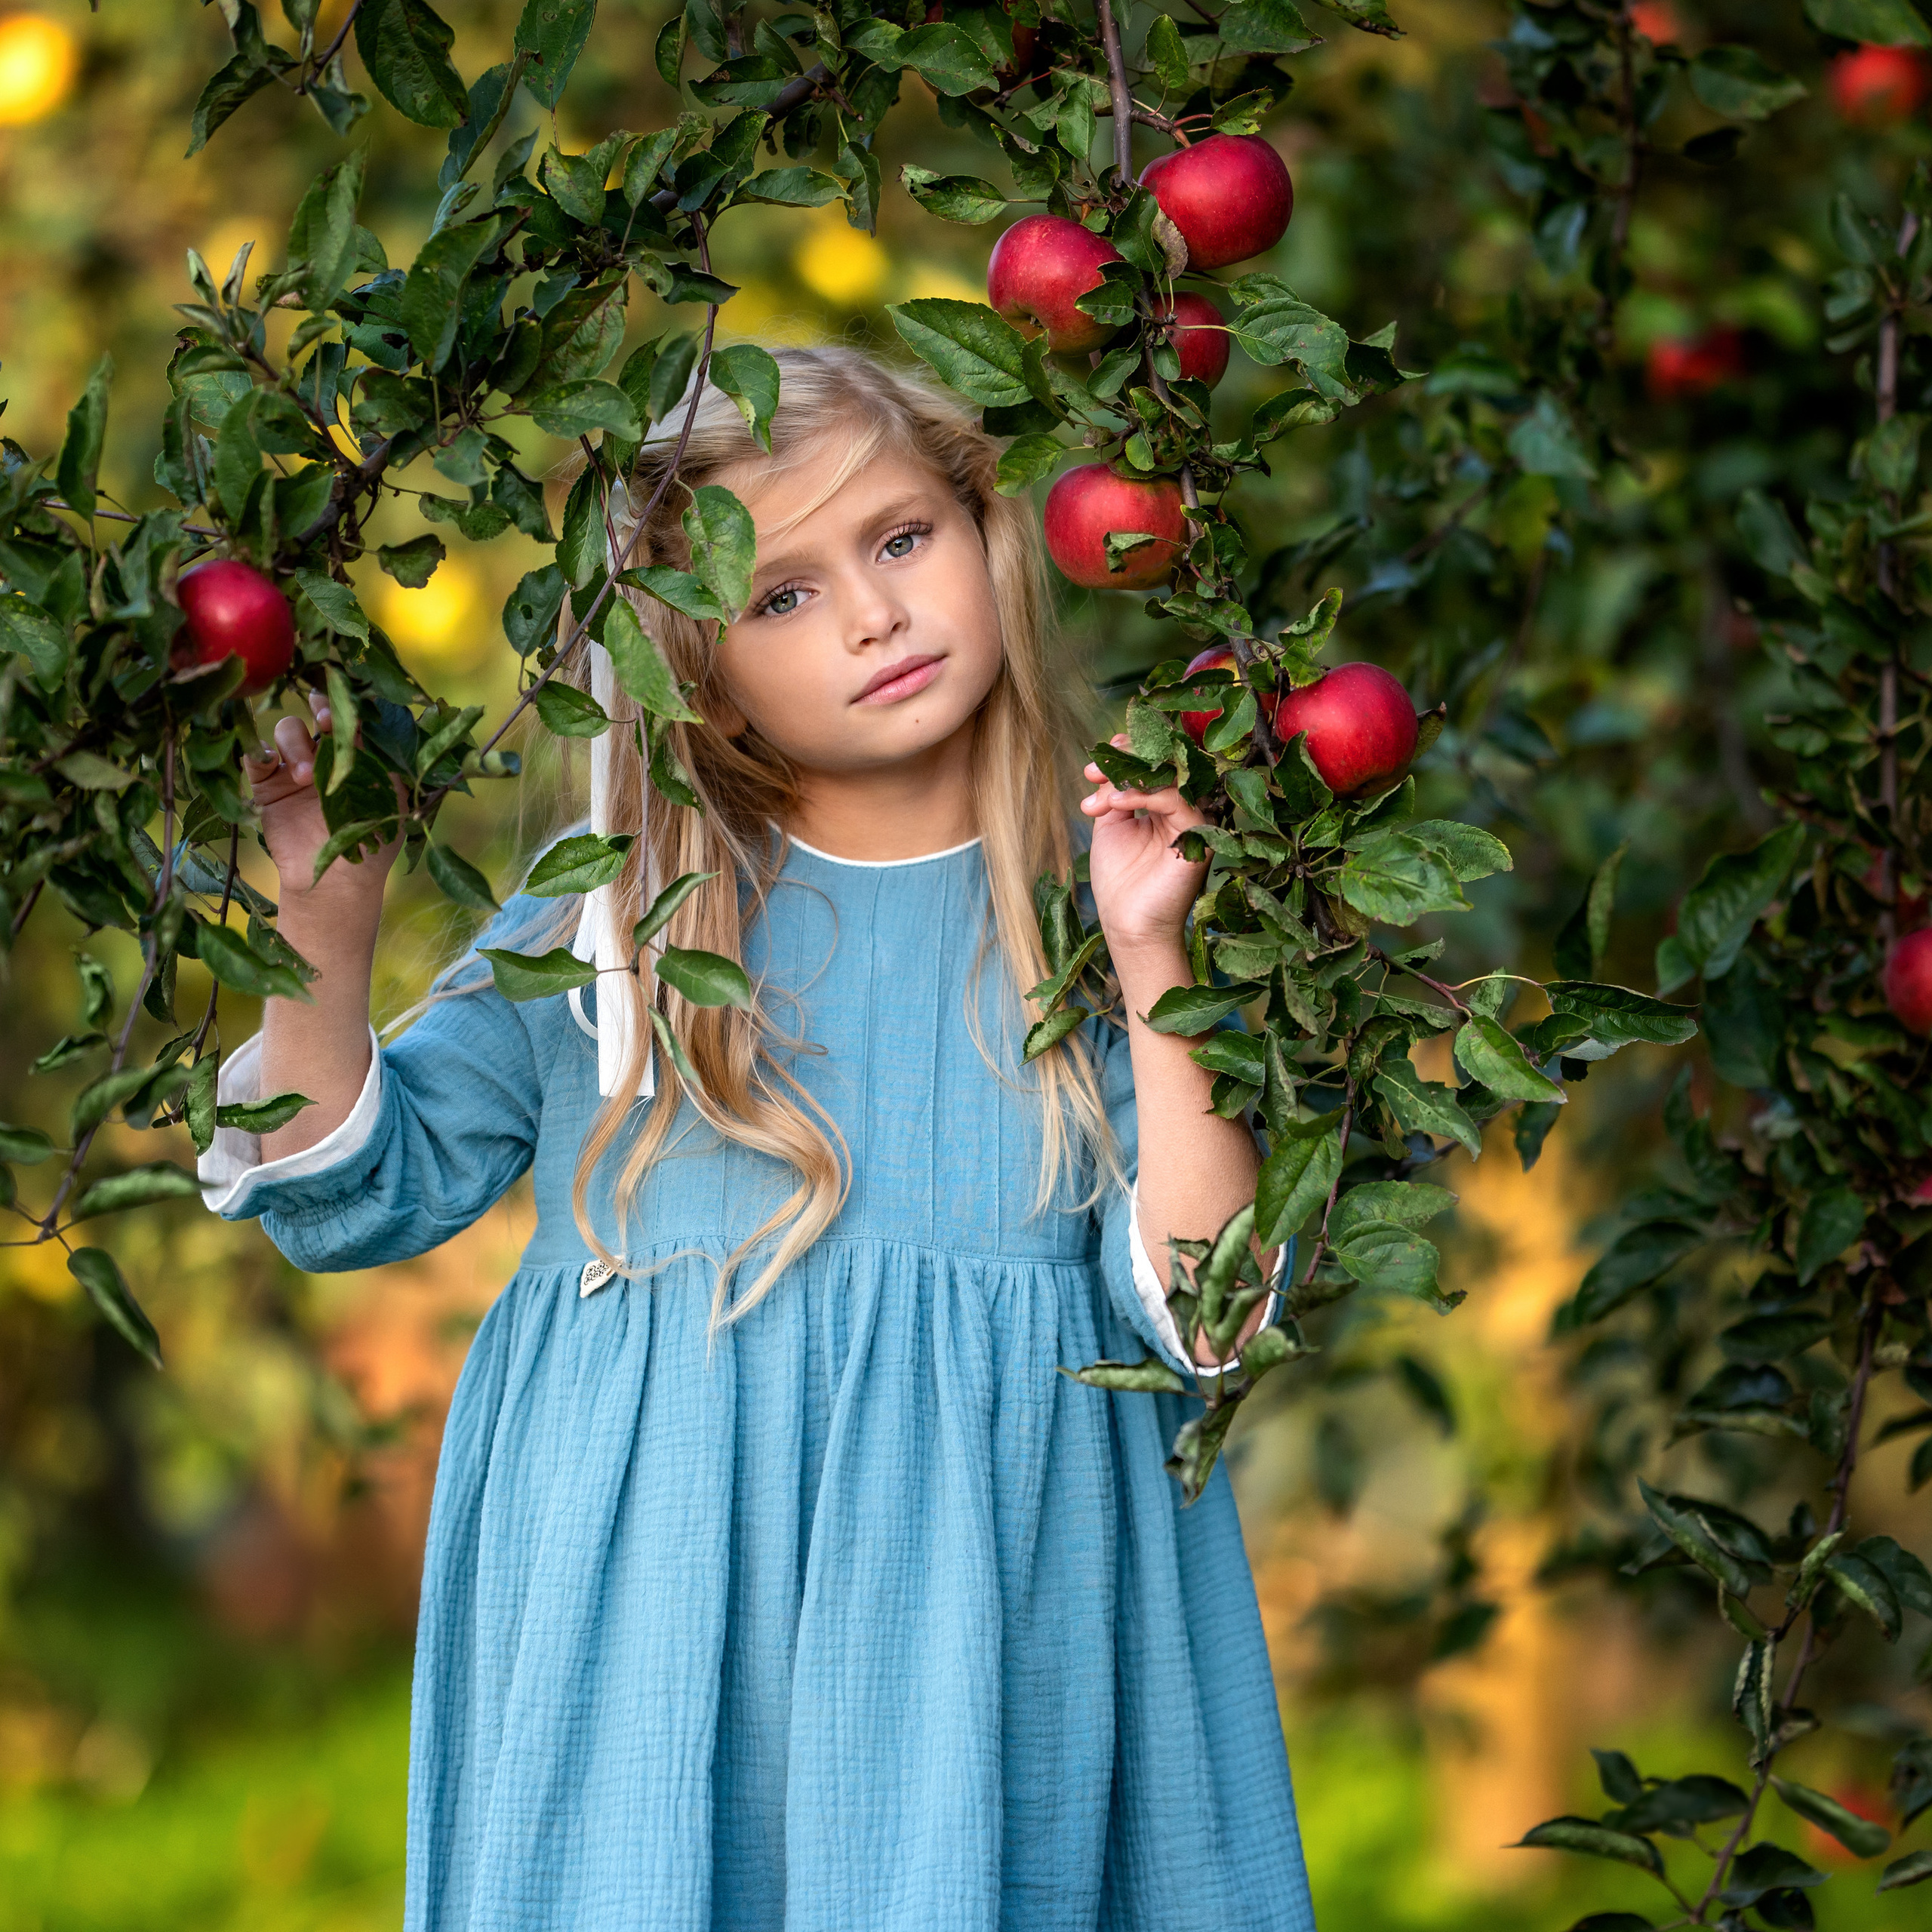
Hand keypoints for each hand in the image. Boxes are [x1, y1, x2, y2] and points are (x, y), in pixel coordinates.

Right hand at [244, 704, 399, 914]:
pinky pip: (255, 757)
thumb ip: (381, 757)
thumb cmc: (372, 842)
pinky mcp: (267, 786)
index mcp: (358, 755)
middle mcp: (326, 755)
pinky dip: (256, 751)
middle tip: (325, 722)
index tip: (349, 710)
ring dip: (295, 745)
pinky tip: (268, 762)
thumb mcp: (388, 796)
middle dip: (320, 708)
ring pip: (287, 730)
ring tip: (307, 777)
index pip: (351, 716)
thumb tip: (377, 715)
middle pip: (316, 712)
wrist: (337, 882)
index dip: (348, 705)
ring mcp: (294, 768)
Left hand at [1080, 735, 1208, 971]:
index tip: (1093, 766)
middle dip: (1127, 759)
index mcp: (1162, 807)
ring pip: (1172, 778)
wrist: (1129, 925)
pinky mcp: (1198, 837)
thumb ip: (1113, 797)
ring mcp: (1192, 822)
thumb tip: (1108, 770)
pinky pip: (1176, 802)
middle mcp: (1182, 810)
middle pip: (1165, 765)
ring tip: (1100, 794)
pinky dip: (1143, 796)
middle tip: (1095, 769)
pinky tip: (1115, 804)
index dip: (1126, 756)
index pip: (1152, 767)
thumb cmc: (1119, 882)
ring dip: (1131, 778)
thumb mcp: (1110, 829)